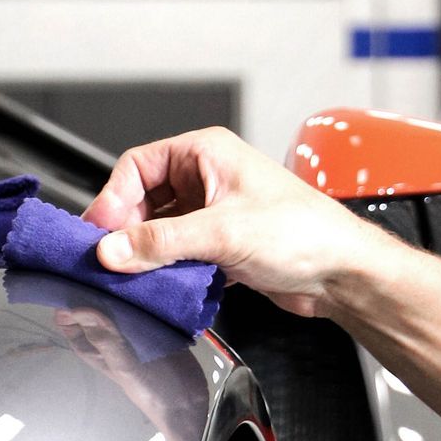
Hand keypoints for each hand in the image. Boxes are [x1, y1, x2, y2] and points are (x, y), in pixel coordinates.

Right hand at [82, 126, 391, 319]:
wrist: (341, 273)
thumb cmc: (304, 233)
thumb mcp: (222, 233)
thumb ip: (161, 242)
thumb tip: (112, 250)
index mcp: (206, 154)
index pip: (137, 167)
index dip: (113, 199)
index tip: (99, 233)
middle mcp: (207, 178)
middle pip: (143, 202)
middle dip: (127, 231)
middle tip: (111, 260)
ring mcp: (213, 213)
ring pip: (159, 232)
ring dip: (147, 255)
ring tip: (136, 276)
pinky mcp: (220, 246)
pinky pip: (177, 254)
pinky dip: (167, 270)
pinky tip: (165, 286)